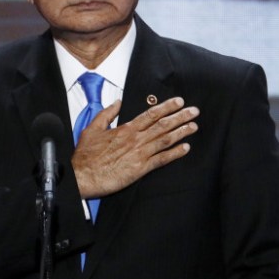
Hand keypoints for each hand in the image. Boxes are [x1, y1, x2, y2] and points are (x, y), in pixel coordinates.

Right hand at [72, 97, 198, 198]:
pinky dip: (175, 154)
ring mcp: (139, 154)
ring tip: (194, 126)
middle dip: (180, 117)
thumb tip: (118, 102)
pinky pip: (162, 159)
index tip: (179, 101)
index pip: (150, 114)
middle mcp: (135, 140)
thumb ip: (106, 114)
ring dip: (181, 132)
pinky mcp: (140, 169)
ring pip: (165, 140)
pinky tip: (185, 148)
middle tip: (194, 111)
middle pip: (163, 125)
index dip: (167, 107)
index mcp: (125, 129)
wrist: (83, 176)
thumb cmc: (86, 155)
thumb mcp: (92, 128)